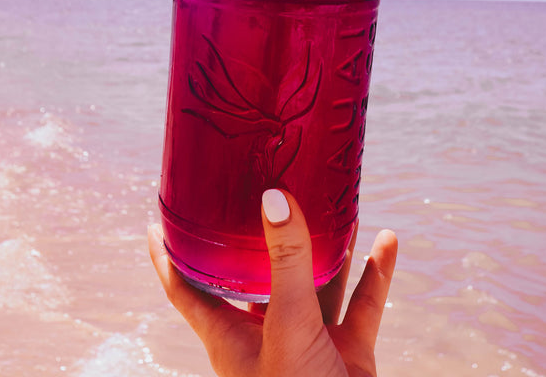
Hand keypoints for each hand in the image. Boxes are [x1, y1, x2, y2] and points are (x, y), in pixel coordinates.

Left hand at [149, 189, 397, 376]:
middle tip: (263, 194)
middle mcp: (266, 333)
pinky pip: (363, 304)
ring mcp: (308, 341)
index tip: (159, 222)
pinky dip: (375, 274)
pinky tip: (386, 241)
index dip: (169, 256)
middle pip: (257, 275)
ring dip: (326, 248)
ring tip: (329, 206)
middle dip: (262, 238)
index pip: (185, 288)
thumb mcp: (288, 326)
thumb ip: (286, 263)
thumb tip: (275, 198)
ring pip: (315, 282)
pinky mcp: (347, 352)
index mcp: (230, 336)